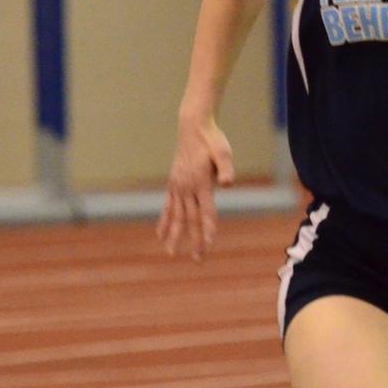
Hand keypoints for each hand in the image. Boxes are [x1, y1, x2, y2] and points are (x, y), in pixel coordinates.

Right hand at [157, 118, 234, 260]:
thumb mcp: (223, 151)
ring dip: (174, 235)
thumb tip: (228, 184)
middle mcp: (187, 187)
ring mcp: (177, 187)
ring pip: (176, 216)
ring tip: (171, 253)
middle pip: (191, 219)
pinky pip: (167, 207)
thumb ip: (225, 168)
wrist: (193, 128)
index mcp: (201, 182)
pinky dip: (164, 221)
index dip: (208, 228)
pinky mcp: (173, 184)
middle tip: (198, 260)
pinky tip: (160, 234)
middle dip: (194, 240)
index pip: (205, 211)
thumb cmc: (212, 140)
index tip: (209, 244)